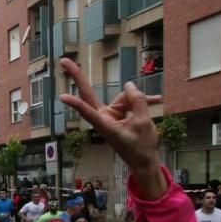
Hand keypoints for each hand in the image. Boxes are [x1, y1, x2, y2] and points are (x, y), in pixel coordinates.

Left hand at [58, 58, 161, 172]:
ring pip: (121, 98)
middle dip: (78, 77)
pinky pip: (129, 102)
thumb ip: (137, 101)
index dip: (76, 104)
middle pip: (89, 94)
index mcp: (105, 125)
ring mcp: (109, 115)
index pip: (89, 111)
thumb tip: (128, 84)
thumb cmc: (141, 146)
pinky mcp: (117, 115)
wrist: (144, 160)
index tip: (62, 96)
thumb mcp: (144, 122)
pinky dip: (142, 102)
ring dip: (138, 99)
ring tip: (156, 100)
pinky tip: (157, 99)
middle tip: (63, 60)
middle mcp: (103, 118)